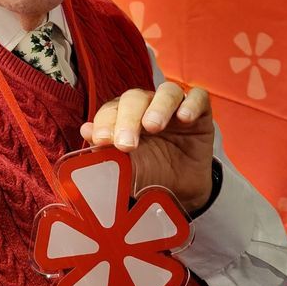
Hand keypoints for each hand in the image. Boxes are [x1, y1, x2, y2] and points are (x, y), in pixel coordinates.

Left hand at [80, 82, 213, 212]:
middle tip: (126, 143)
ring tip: (153, 126)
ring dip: (158, 107)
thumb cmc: (149, 176)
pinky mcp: (200, 114)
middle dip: (128, 118)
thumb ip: (106, 152)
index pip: (111, 110)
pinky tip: (185, 119)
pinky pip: (199, 97)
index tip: (102, 140)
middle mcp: (148, 107)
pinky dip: (192, 103)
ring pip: (167, 92)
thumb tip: (85, 130)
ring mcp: (175, 108)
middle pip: (135, 98)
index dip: (105, 122)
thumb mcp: (127, 169)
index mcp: (124, 118)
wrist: (181, 193)